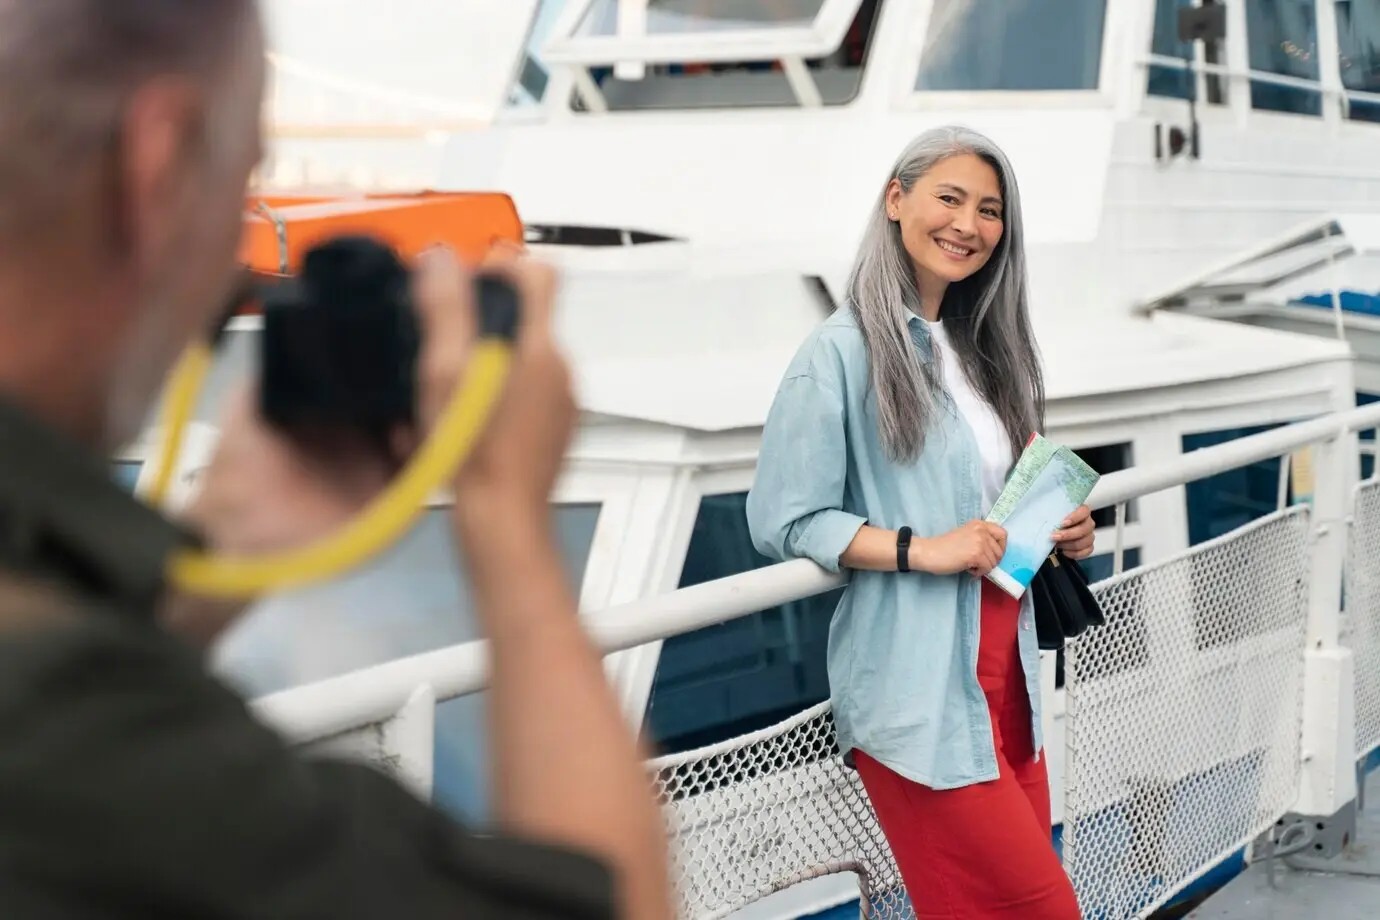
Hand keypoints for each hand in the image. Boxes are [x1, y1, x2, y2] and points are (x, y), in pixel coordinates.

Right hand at [413, 245, 576, 522]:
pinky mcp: (556, 429)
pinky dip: (497, 396)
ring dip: (488, 362)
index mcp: (538, 346)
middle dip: (484, 322)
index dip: (503, 267)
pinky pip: (527, 394)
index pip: (540, 273)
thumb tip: (443, 259)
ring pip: (525, 357)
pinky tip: (465, 419)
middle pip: (528, 316)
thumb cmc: (475, 454)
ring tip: (446, 388)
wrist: (502, 521)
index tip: (468, 283)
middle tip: (441, 342)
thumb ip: (447, 311)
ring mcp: (562, 401)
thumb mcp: (444, 374)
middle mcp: (560, 368)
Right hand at [912, 520, 1006, 576]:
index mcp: (979, 524)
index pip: (1002, 534)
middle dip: (991, 561)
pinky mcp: (976, 555)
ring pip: (994, 562)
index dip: (1001, 547)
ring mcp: (980, 542)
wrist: (929, 552)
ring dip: (984, 568)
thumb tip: (994, 553)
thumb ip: (980, 538)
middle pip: (1000, 551)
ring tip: (970, 566)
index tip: (992, 555)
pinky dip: (979, 573)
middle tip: (978, 564)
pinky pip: (987, 568)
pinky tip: (968, 570)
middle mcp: (982, 530)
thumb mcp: (966, 535)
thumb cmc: (944, 546)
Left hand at [1051, 505, 1094, 558]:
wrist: (1053, 534)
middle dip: (1068, 534)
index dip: (1075, 517)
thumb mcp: (1050, 514)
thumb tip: (1042, 516)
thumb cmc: (1052, 521)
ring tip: (1057, 544)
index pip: (1084, 511)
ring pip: (1085, 541)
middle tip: (1054, 536)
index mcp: (1081, 511)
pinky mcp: (1088, 547)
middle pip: (1084, 529)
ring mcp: (1090, 535)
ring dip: (1069, 544)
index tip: (1062, 523)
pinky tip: (1064, 551)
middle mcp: (1088, 523)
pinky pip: (1086, 552)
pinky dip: (1074, 553)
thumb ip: (1051, 514)